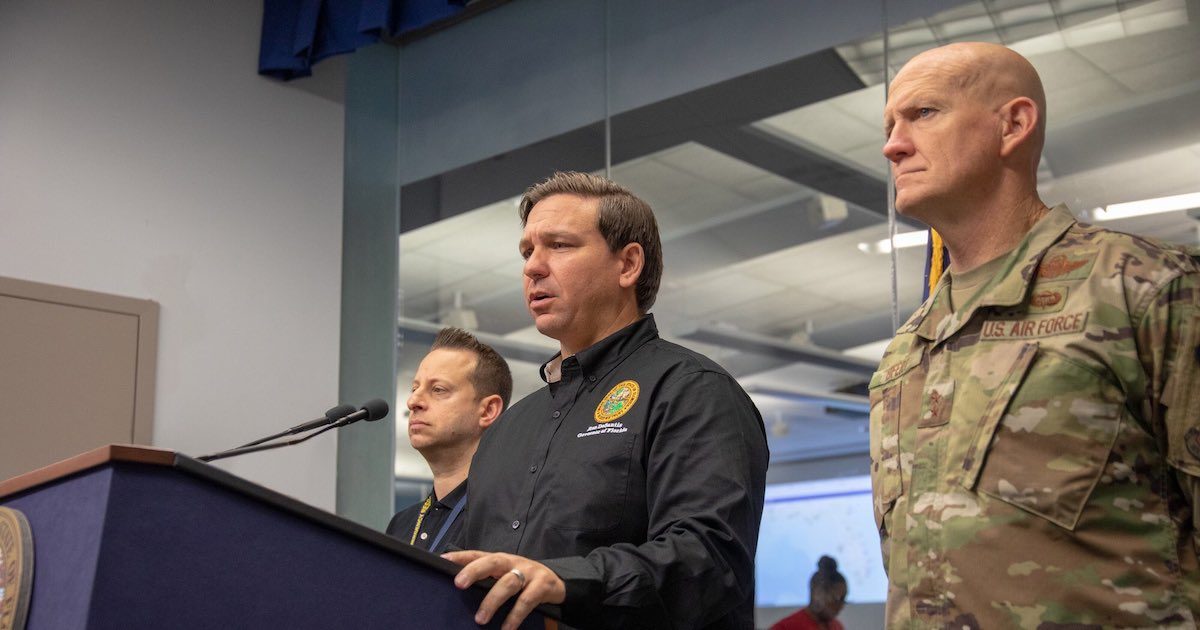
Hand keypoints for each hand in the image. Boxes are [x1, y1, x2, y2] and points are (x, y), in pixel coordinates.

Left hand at [443, 550, 565, 629]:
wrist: (558, 584)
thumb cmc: (524, 581)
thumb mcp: (505, 576)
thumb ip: (487, 579)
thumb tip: (460, 589)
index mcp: (501, 560)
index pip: (477, 554)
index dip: (460, 557)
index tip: (442, 561)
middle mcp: (514, 562)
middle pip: (492, 562)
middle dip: (474, 571)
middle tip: (459, 584)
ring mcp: (529, 572)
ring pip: (508, 582)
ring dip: (492, 600)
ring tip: (480, 618)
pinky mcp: (543, 585)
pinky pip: (527, 601)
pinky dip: (515, 615)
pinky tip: (507, 628)